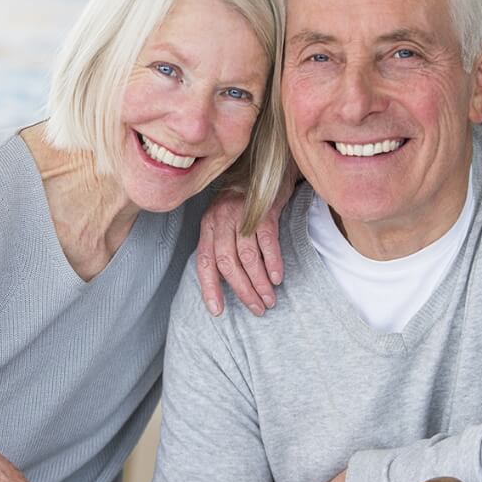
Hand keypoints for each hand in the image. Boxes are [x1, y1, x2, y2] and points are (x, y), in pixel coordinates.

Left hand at [196, 189, 283, 316]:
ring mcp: (242, 214)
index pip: (204, 261)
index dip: (209, 288)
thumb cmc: (245, 201)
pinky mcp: (264, 211)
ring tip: (268, 299)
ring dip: (258, 282)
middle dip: (242, 290)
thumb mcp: (226, 219)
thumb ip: (222, 244)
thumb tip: (225, 281)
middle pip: (227, 262)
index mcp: (209, 225)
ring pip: (247, 256)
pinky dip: (272, 262)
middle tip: (257, 308)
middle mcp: (221, 219)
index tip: (217, 311)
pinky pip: (267, 241)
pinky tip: (277, 278)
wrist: (268, 170)